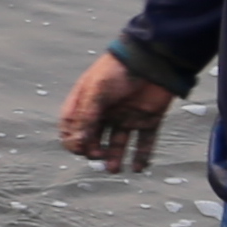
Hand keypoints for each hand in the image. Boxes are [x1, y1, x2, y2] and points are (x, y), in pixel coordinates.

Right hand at [58, 54, 172, 173]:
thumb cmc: (118, 70)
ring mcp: (126, 116)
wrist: (153, 58)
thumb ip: (86, 118)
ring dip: (114, 158)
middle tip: (98, 156)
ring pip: (117, 144)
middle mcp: (105, 111)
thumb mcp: (96, 91)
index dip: (73, 141)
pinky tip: (137, 168)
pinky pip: (144, 143)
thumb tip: (78, 144)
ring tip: (114, 169)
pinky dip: (141, 157)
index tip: (79, 149)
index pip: (72, 127)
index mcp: (87, 101)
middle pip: (93, 138)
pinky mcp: (147, 119)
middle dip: (93, 151)